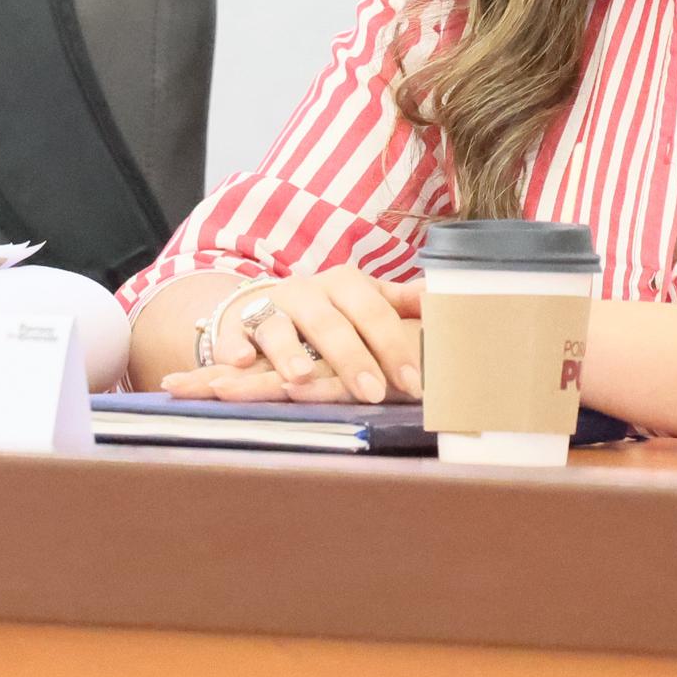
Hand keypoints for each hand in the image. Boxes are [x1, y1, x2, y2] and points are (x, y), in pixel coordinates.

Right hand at [159, 268, 425, 403]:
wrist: (268, 305)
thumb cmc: (330, 311)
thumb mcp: (366, 302)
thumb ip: (402, 302)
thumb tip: (445, 298)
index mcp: (343, 284)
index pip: (373, 311)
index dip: (393, 345)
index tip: (413, 382)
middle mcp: (306, 293)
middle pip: (328, 322)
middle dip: (350, 357)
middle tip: (371, 391)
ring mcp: (268, 309)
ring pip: (277, 326)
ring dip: (287, 351)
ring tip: (300, 377)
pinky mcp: (235, 328)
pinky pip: (232, 337)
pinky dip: (234, 348)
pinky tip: (242, 363)